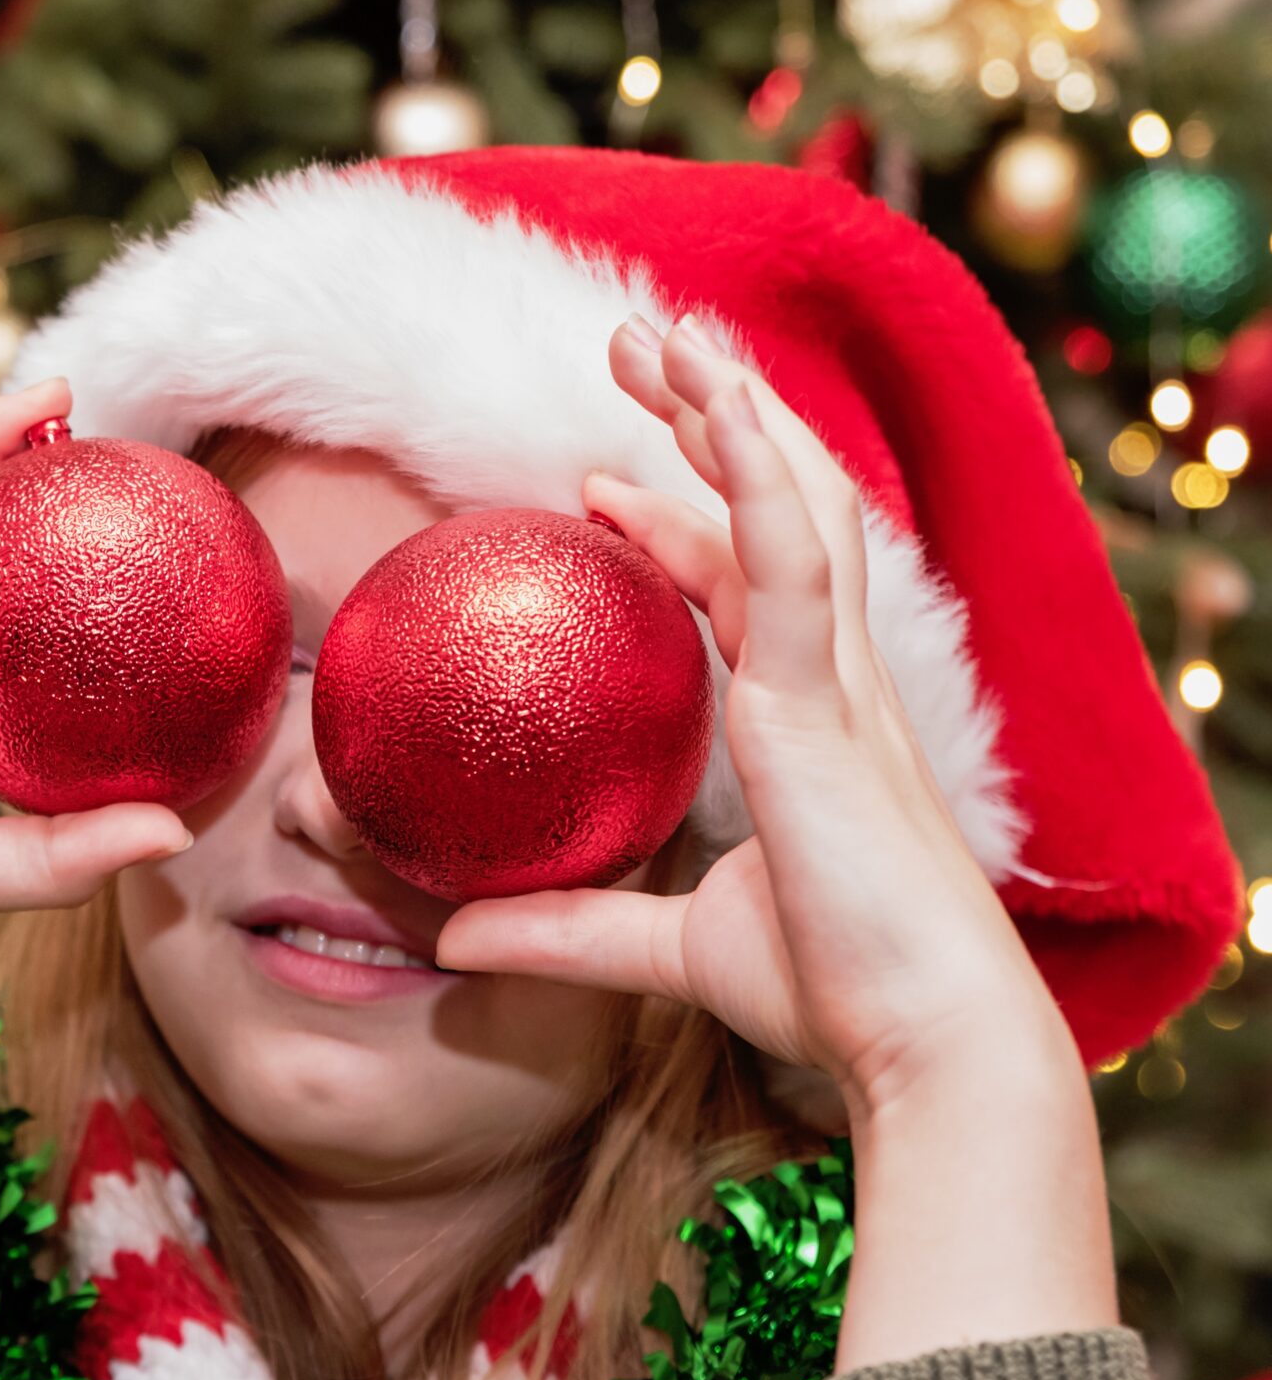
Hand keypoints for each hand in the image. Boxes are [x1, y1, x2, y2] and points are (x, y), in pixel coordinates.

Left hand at [433, 318, 1068, 1112]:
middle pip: (776, 510)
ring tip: (660, 336)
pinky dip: (757, 473)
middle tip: (633, 352)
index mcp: (811, 724)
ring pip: (793, 503)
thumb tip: (455, 940)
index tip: (602, 489)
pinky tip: (714, 408)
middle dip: (710, 424)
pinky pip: (794, 557)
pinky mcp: (829, 701)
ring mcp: (839, 682)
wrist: (924, 1044)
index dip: (680, 525)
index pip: (743, 587)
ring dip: (729, 410)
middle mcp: (832, 682)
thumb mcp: (671, 949)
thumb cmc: (832, 994)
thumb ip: (569, 931)